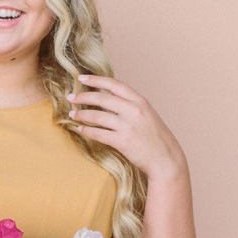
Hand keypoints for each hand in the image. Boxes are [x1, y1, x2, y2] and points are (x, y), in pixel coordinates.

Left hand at [68, 74, 185, 178]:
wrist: (166, 159)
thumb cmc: (156, 138)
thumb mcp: (148, 114)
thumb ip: (131, 105)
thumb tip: (109, 97)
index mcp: (140, 101)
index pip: (114, 85)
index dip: (96, 80)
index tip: (81, 78)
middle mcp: (134, 111)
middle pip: (102, 98)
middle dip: (83, 97)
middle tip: (71, 98)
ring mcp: (128, 126)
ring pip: (97, 116)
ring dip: (81, 114)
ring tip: (72, 114)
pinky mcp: (122, 142)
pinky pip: (98, 133)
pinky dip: (87, 130)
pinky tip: (80, 129)